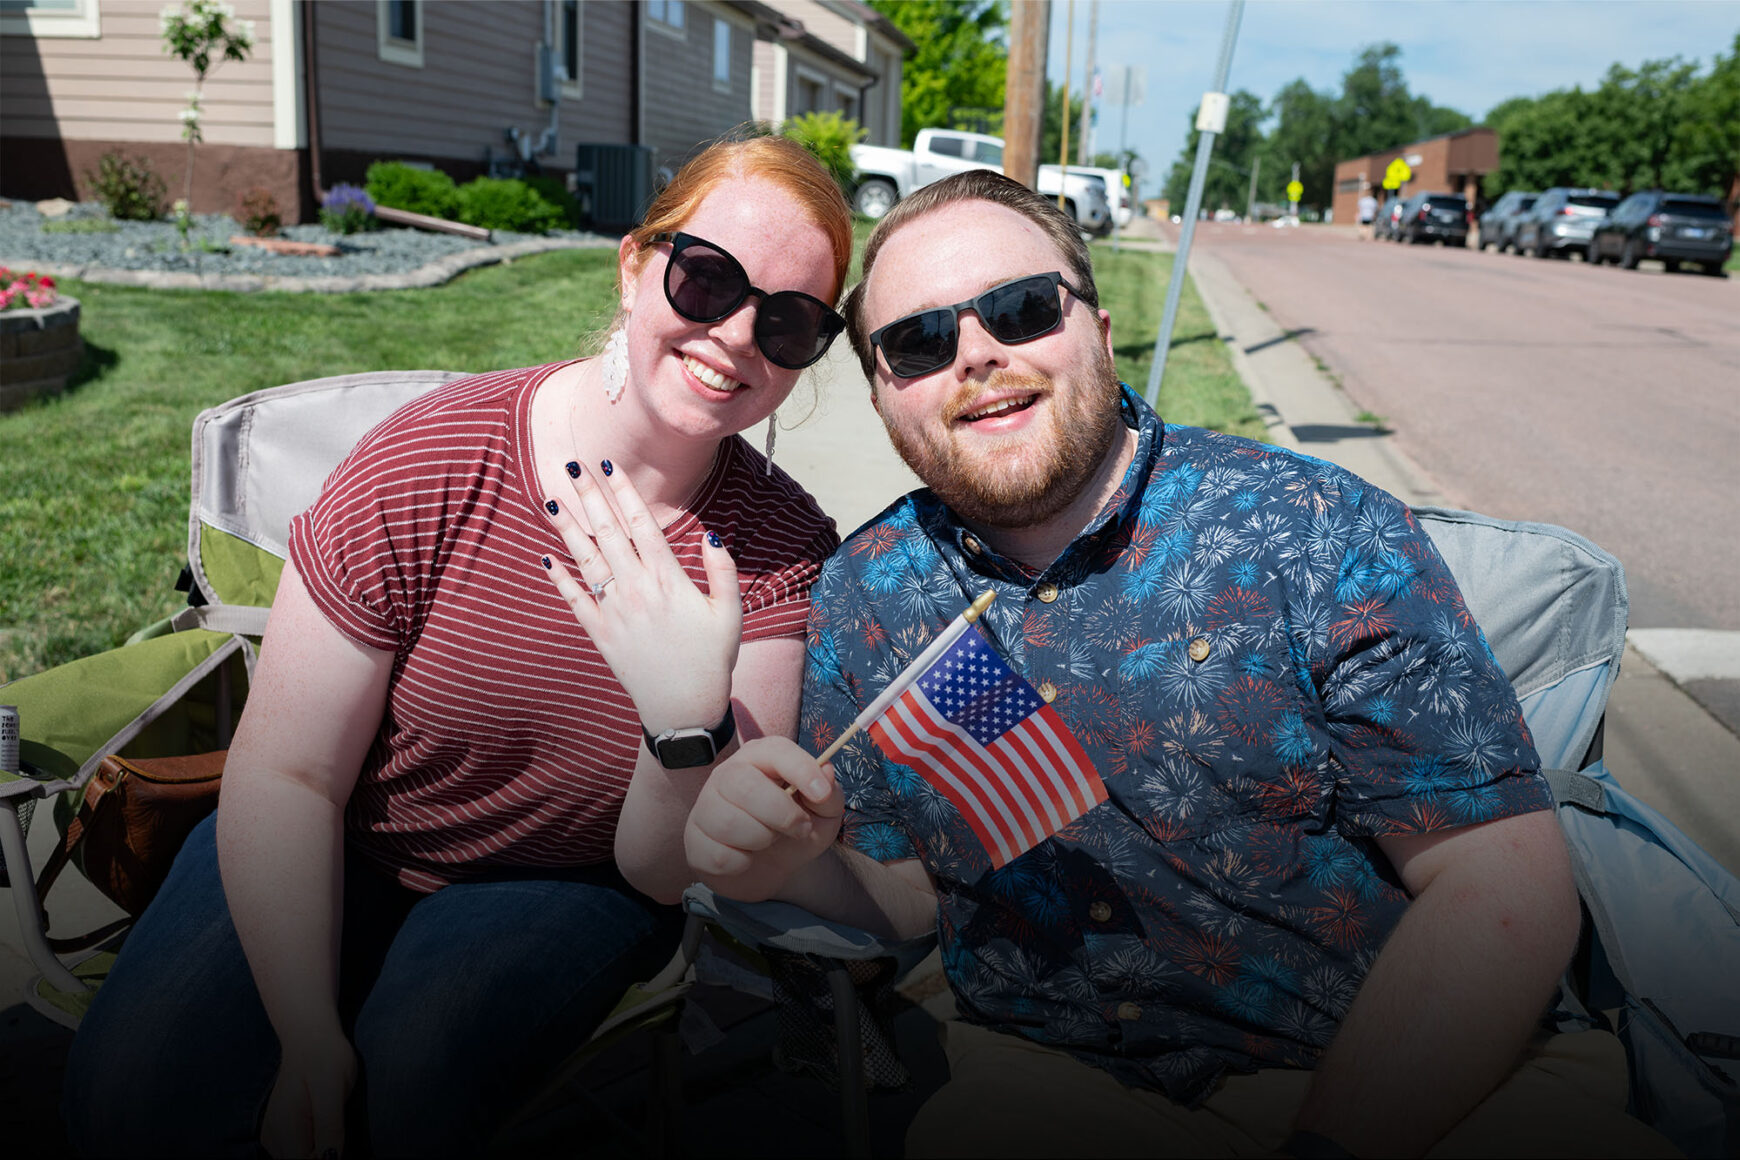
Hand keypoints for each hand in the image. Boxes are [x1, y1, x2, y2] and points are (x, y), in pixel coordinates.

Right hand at [260, 1026, 355, 1158]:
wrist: (308, 1035)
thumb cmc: (325, 1057)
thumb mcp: (333, 1090)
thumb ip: (330, 1128)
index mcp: (285, 1128)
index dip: (328, 1159)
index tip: (338, 1140)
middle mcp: (272, 1137)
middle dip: (323, 1155)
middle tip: (336, 1127)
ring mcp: (272, 1135)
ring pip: (298, 1159)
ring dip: (317, 1152)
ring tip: (330, 1123)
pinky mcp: (278, 1132)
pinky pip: (295, 1151)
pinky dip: (311, 1147)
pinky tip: (322, 1125)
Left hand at [541, 460, 740, 733]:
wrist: (684, 709)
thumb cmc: (712, 659)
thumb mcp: (730, 613)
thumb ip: (722, 570)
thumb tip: (710, 533)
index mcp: (669, 580)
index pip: (641, 525)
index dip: (624, 493)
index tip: (610, 467)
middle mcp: (637, 590)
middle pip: (608, 533)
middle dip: (590, 497)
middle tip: (573, 466)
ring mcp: (615, 612)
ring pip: (586, 560)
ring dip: (567, 528)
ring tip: (552, 499)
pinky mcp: (600, 635)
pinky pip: (575, 600)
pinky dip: (559, 578)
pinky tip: (546, 557)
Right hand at [685, 736, 843, 899]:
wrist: (768, 868)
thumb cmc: (794, 829)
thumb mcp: (824, 813)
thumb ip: (830, 794)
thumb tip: (825, 773)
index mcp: (761, 757)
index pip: (775, 751)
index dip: (801, 769)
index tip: (821, 795)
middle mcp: (728, 774)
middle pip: (744, 786)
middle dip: (781, 813)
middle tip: (801, 829)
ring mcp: (706, 806)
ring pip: (730, 824)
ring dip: (763, 840)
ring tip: (770, 840)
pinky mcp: (695, 840)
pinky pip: (720, 855)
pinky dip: (744, 863)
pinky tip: (747, 856)